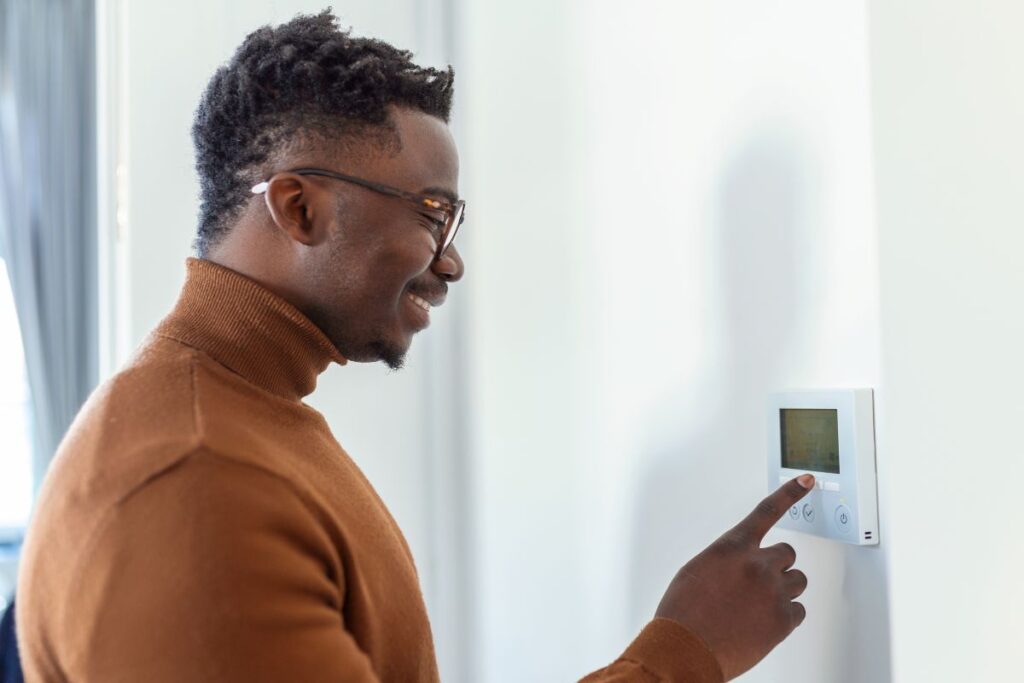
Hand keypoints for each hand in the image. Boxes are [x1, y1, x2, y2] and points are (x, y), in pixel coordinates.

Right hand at [655, 474, 814, 680]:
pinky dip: (785, 617)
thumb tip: (741, 567)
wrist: (686, 649)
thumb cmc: (684, 613)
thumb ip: (727, 561)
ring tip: (759, 605)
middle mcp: (757, 564)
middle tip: (759, 583)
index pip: (767, 511)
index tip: (806, 480)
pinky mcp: (784, 620)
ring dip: (783, 589)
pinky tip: (763, 623)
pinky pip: (798, 611)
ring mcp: (774, 592)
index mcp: (732, 548)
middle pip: (787, 553)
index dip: (789, 493)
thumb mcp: (697, 573)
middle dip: (776, 565)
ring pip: (797, 581)